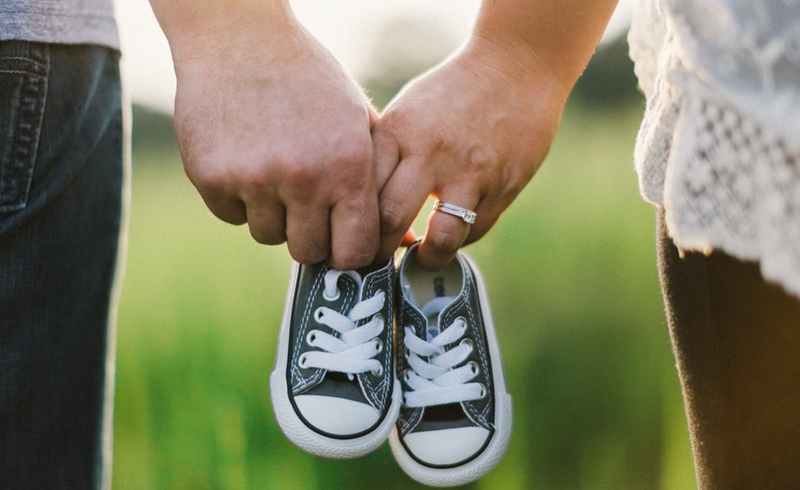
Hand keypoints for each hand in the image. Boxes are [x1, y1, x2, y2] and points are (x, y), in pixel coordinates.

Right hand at [150, 1, 379, 268]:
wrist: (240, 38)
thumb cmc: (311, 82)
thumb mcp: (359, 122)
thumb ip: (380, 182)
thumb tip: (403, 241)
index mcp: (348, 167)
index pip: (354, 252)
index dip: (348, 253)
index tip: (340, 241)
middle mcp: (303, 178)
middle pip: (307, 252)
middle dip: (309, 235)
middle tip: (305, 204)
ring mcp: (253, 179)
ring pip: (267, 235)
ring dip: (273, 214)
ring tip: (275, 169)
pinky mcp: (211, 177)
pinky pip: (231, 215)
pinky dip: (238, 198)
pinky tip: (245, 158)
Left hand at [373, 38, 565, 268]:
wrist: (516, 67)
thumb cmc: (451, 92)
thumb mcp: (406, 112)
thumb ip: (385, 156)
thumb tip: (361, 209)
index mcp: (398, 131)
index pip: (361, 192)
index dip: (352, 225)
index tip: (351, 239)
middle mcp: (431, 152)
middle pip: (390, 220)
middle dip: (379, 252)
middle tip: (378, 261)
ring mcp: (470, 171)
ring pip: (440, 238)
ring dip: (426, 258)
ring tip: (420, 258)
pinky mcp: (503, 185)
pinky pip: (474, 230)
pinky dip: (460, 239)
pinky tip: (452, 233)